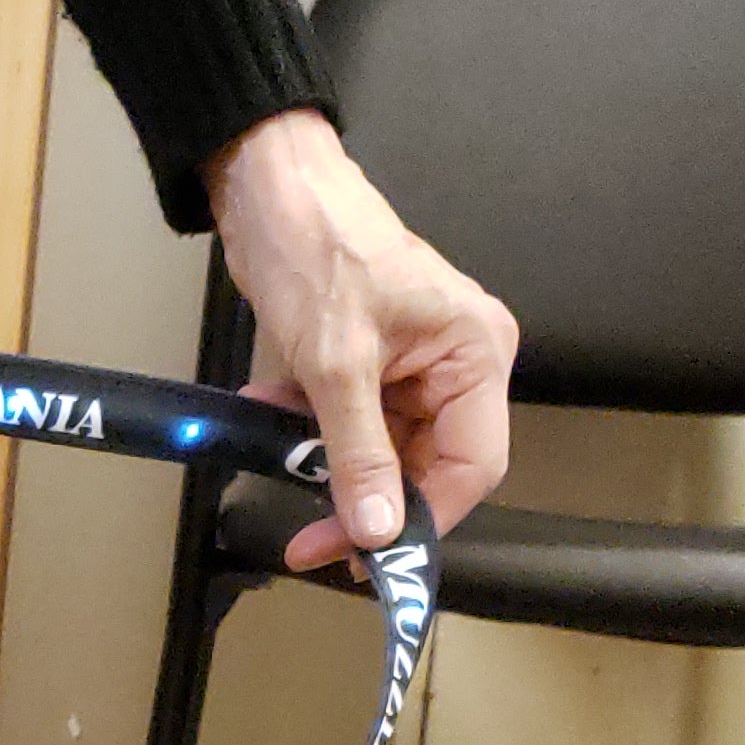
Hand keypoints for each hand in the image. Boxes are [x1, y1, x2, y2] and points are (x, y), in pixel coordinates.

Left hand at [203, 109, 515, 572]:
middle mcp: (458, 363)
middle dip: (365, 500)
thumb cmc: (318, 247)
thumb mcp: (335, 364)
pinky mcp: (374, 363)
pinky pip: (352, 421)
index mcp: (476, 353)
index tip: (371, 555)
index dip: (425, 518)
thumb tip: (377, 528)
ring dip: (326, 462)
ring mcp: (416, 366)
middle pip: (428, 466)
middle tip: (310, 540)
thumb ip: (358, 453)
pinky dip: (309, 429)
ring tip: (277, 459)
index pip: (474, 466)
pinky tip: (269, 413)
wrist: (270, 189)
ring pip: (383, 450)